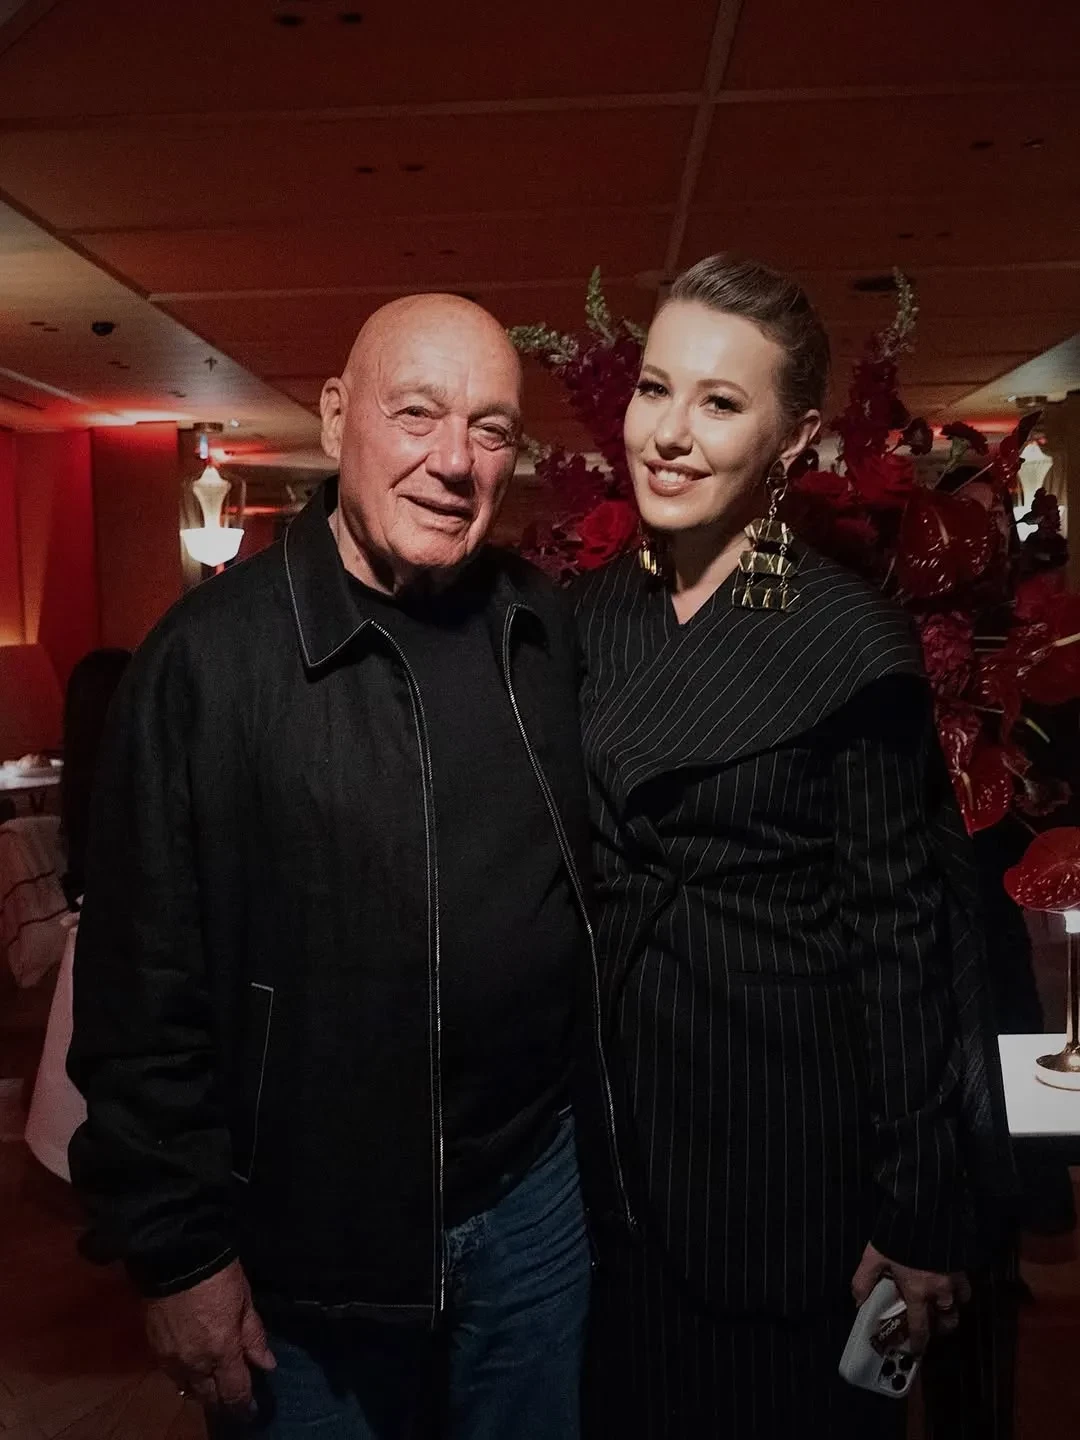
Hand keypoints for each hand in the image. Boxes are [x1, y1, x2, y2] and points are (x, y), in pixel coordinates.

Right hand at [146, 1259, 274, 1416]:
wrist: (174, 1256)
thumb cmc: (218, 1274)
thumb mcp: (244, 1300)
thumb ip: (254, 1336)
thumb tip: (267, 1364)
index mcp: (221, 1351)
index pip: (234, 1392)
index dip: (244, 1406)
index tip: (251, 1412)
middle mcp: (195, 1363)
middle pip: (209, 1397)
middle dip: (222, 1400)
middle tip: (233, 1396)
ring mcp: (171, 1359)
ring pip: (188, 1388)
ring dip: (202, 1389)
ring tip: (213, 1382)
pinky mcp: (155, 1349)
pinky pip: (172, 1374)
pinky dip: (184, 1375)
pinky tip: (193, 1366)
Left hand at [852, 1242, 970, 1352]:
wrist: (925, 1213)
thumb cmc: (898, 1237)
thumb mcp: (874, 1257)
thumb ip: (864, 1280)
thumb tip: (858, 1301)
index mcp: (918, 1293)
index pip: (921, 1328)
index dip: (919, 1342)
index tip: (917, 1350)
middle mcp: (940, 1291)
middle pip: (948, 1321)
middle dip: (942, 1327)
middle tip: (933, 1325)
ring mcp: (955, 1277)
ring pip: (960, 1303)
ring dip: (952, 1308)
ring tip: (943, 1304)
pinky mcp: (963, 1263)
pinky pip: (966, 1283)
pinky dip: (960, 1287)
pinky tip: (950, 1280)